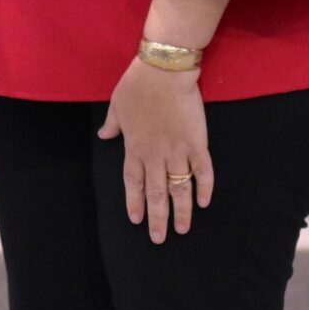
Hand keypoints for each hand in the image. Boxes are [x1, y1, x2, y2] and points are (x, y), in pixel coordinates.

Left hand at [98, 57, 210, 242]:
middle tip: (159, 239)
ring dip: (181, 211)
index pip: (133, 183)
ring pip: (179, 189)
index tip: (137, 220)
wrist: (164, 71)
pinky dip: (205, 188)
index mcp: (134, 147)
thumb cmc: (137, 84)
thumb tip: (104, 135)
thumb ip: (112, 124)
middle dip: (157, 218)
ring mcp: (177, 151)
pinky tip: (205, 203)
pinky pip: (203, 171)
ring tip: (182, 230)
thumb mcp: (116, 104)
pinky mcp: (197, 144)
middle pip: (156, 193)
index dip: (135, 203)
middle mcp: (155, 155)